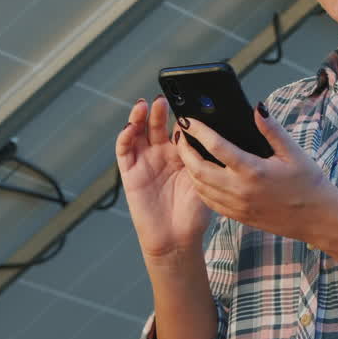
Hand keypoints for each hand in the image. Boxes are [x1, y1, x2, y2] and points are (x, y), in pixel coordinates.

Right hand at [116, 97, 212, 260]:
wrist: (177, 240)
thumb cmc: (194, 213)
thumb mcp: (204, 179)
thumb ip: (203, 157)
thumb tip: (213, 132)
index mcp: (182, 154)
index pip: (178, 127)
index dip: (180, 113)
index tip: (186, 100)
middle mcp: (162, 154)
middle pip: (157, 124)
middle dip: (159, 110)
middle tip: (164, 98)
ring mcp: (145, 161)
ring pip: (138, 132)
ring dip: (138, 117)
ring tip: (144, 105)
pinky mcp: (130, 172)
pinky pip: (124, 151)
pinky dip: (125, 137)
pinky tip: (130, 128)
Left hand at [173, 102, 337, 242]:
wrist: (317, 219)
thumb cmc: (309, 184)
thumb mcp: (294, 152)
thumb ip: (272, 129)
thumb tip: (256, 108)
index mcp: (253, 171)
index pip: (216, 147)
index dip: (198, 131)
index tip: (188, 120)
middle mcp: (241, 190)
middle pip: (199, 169)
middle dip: (184, 150)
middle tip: (180, 135)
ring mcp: (237, 206)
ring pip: (200, 187)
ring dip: (188, 169)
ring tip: (186, 152)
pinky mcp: (238, 216)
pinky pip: (209, 202)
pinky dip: (199, 187)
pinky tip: (199, 175)